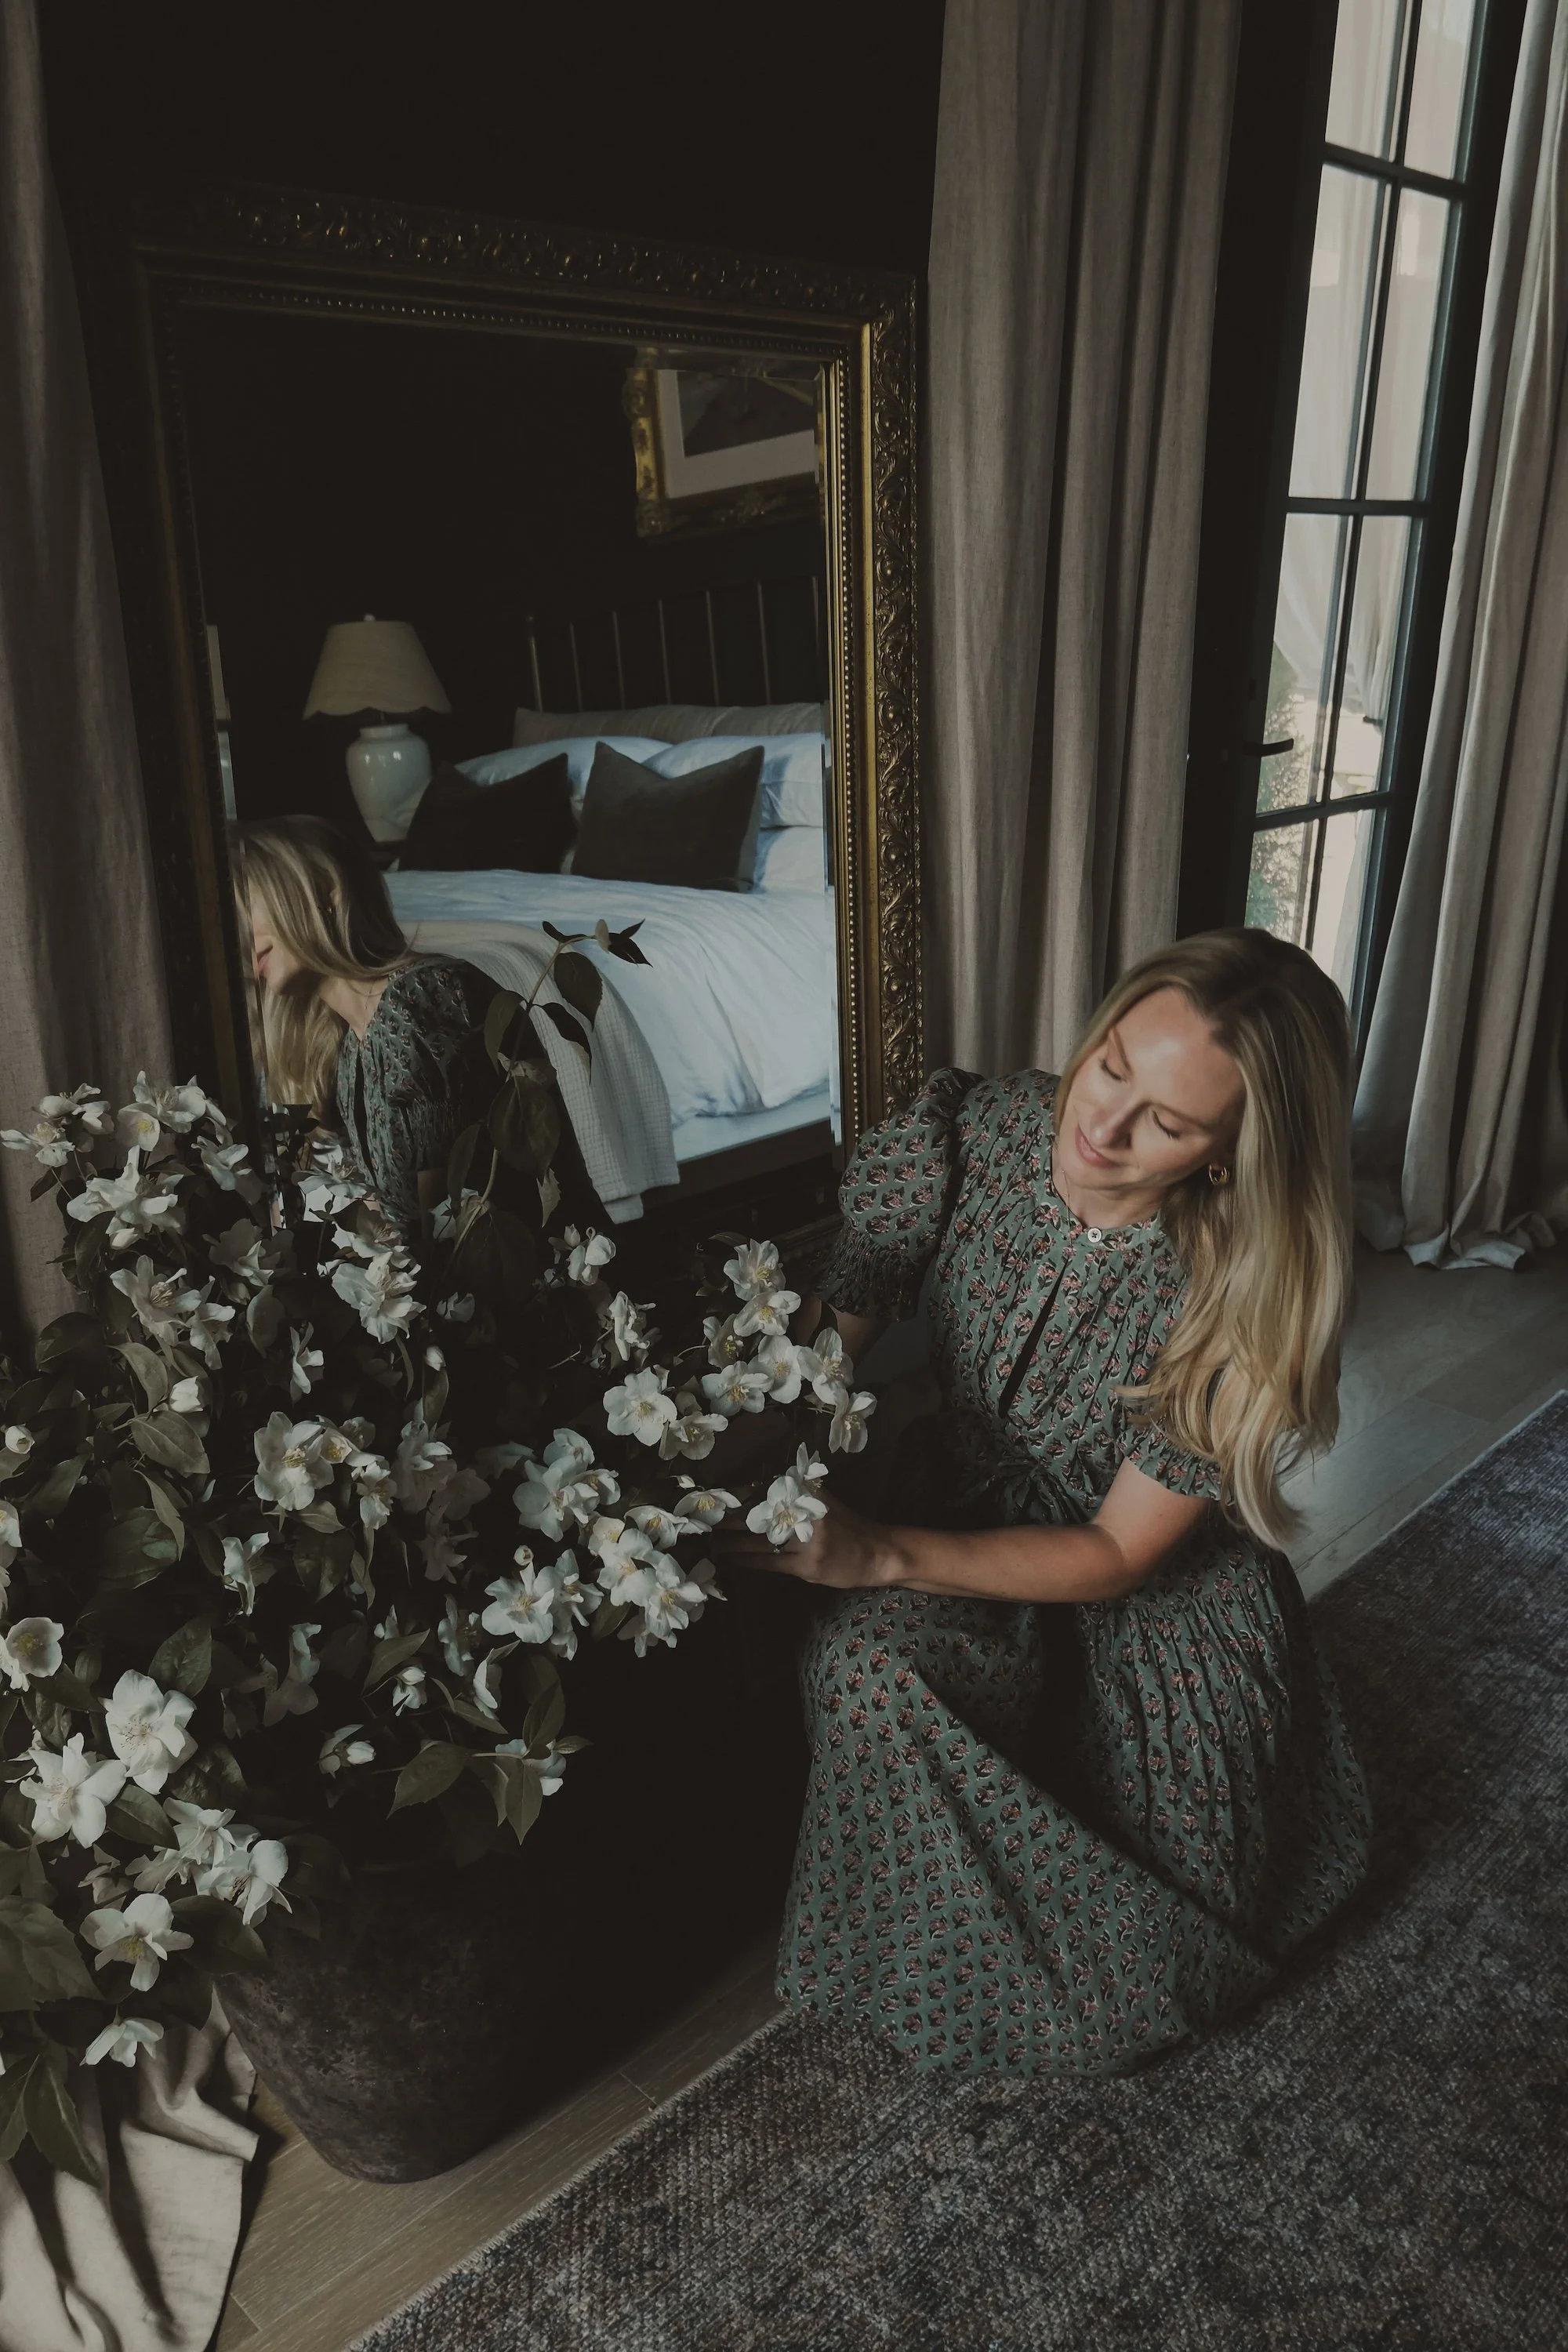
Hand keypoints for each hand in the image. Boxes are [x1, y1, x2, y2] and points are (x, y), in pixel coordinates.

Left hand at [717, 1493, 893, 1589]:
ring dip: (732, 1543)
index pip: (764, 1490)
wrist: (878, 1553)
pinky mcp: (808, 1565)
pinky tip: (733, 1561)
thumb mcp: (823, 1502)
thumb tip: (755, 1490)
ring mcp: (807, 1541)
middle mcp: (806, 1513)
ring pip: (760, 1540)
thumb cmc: (847, 1526)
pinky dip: (749, 1561)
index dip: (737, 1496)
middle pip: (757, 1514)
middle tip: (705, 1522)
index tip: (715, 1499)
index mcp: (807, 1493)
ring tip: (712, 1544)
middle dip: (729, 1519)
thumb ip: (795, 1495)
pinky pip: (771, 1562)